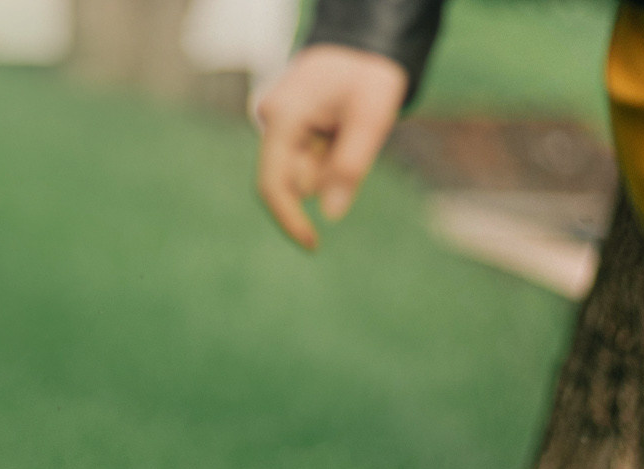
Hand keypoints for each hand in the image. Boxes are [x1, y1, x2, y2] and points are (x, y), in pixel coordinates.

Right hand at [253, 45, 408, 249]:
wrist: (361, 48)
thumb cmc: (368, 77)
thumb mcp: (372, 117)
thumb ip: (351, 166)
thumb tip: (330, 215)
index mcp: (284, 116)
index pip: (273, 184)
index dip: (290, 220)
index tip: (313, 245)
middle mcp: (271, 121)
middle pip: (291, 179)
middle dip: (325, 175)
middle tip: (354, 139)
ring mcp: (274, 125)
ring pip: (300, 171)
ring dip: (327, 164)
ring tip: (347, 128)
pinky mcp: (283, 130)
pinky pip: (303, 159)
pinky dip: (324, 156)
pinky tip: (337, 129)